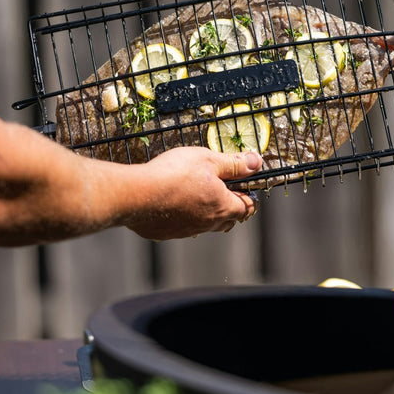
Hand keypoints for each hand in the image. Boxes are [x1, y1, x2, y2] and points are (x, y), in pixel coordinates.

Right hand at [123, 147, 260, 240]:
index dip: (249, 196)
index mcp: (222, 207)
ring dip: (207, 213)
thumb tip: (257, 163)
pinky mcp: (167, 233)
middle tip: (225, 191)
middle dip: (231, 207)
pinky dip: (184, 218)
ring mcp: (187, 231)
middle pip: (228, 220)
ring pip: (206, 225)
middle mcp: (208, 223)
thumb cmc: (174, 174)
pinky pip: (182, 227)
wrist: (137, 194)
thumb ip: (234, 163)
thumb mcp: (208, 160)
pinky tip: (174, 205)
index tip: (246, 187)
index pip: (247, 207)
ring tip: (199, 197)